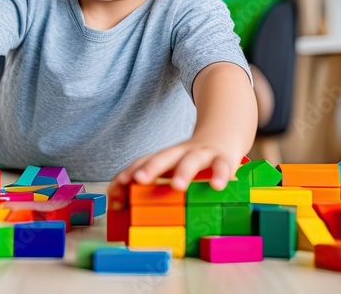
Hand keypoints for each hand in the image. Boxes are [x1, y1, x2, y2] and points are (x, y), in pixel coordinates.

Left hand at [112, 139, 242, 191]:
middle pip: (164, 156)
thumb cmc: (190, 161)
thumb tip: (116, 204)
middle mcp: (182, 152)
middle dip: (150, 168)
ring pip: (192, 159)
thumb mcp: (169, 169)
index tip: (117, 185)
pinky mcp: (224, 159)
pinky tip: (216, 186)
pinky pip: (222, 166)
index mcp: (166, 157)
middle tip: (138, 180)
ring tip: (178, 186)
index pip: (144, 160)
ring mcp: (203, 154)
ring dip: (184, 171)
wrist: (222, 135)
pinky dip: (220, 175)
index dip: (129, 172)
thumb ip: (147, 185)